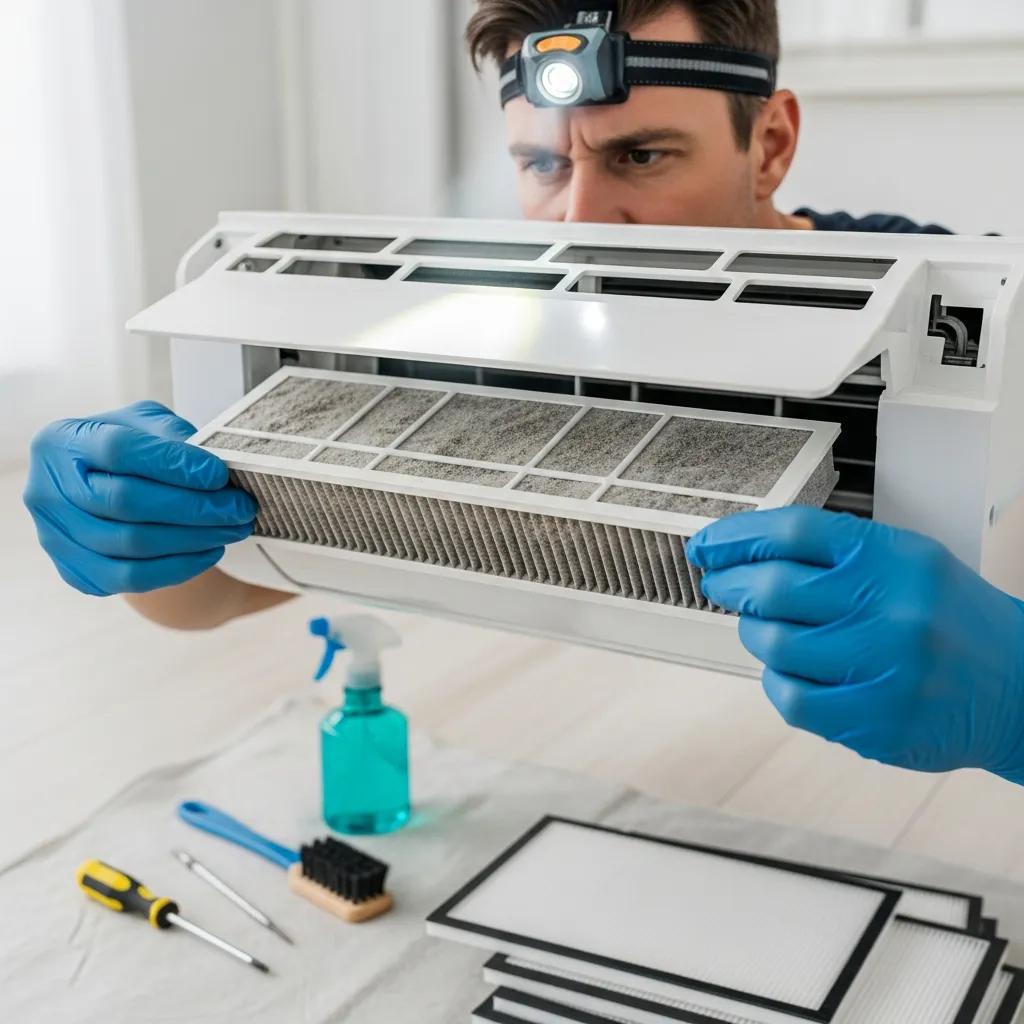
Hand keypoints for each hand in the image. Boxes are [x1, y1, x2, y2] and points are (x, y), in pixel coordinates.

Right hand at [24, 401, 256, 596]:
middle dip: (194, 507)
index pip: (118, 450)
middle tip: (240, 507)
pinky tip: (211, 550)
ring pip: (132, 544)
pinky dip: (179, 567)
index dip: (173, 463)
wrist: (106, 491)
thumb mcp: (148, 426)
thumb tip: (212, 467)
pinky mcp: (75, 572)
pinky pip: (132, 579)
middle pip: (126, 502)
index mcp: (61, 441)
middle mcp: (46, 490)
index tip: (219, 474)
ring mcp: (55, 537)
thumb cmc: (132, 450)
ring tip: (234, 528)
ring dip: (195, 538)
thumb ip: (173, 438)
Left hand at [687, 507, 1023, 782]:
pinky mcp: (876, 720)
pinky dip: (777, 681)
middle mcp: (890, 607)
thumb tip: (742, 556)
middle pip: (771, 587)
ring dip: (756, 634)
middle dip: (730, 584)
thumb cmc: (950, 620)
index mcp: (893, 557)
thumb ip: (833, 556)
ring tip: (770, 629)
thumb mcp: (907, 563)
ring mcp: (883, 667)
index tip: (705, 546)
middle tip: (720, 584)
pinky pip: (790, 697)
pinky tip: (794, 672)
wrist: (1022, 689)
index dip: (735, 536)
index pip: (792, 531)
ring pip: (772, 644)